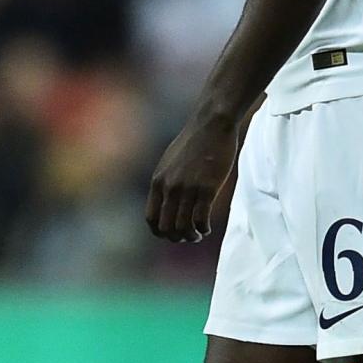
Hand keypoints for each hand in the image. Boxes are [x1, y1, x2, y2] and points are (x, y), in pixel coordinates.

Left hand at [147, 107, 239, 243]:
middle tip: (189, 236)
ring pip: (183, 226)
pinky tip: (208, 228)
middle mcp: (169, 187)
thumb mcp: (169, 163)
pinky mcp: (207, 188)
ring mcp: (187, 188)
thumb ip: (166, 182)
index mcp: (157, 182)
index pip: (151, 219)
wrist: (211, 125)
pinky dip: (203, 229)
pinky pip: (201, 219)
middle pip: (167, 227)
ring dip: (191, 235)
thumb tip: (167, 202)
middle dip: (177, 237)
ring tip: (199, 234)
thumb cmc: (194, 143)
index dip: (160, 232)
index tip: (172, 234)